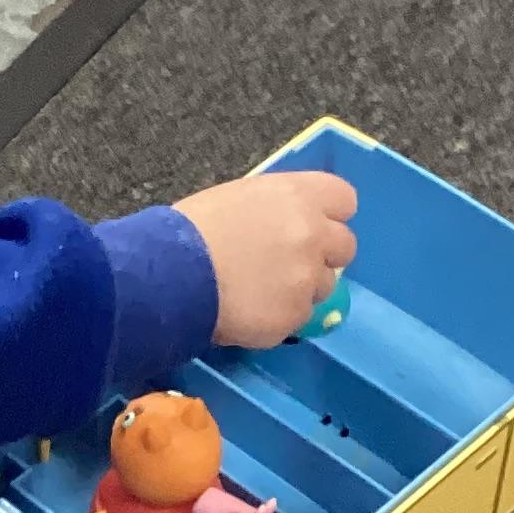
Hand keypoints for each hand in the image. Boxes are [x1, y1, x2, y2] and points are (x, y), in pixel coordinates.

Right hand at [174, 171, 356, 350]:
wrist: (168, 275)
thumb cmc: (191, 230)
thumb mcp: (238, 198)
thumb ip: (276, 208)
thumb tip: (289, 222)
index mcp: (297, 195)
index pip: (344, 199)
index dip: (329, 215)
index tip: (313, 226)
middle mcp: (312, 233)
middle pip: (345, 246)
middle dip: (322, 255)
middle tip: (287, 264)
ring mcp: (307, 277)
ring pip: (324, 287)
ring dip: (300, 289)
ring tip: (259, 290)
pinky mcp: (295, 315)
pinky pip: (299, 317)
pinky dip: (279, 316)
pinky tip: (248, 310)